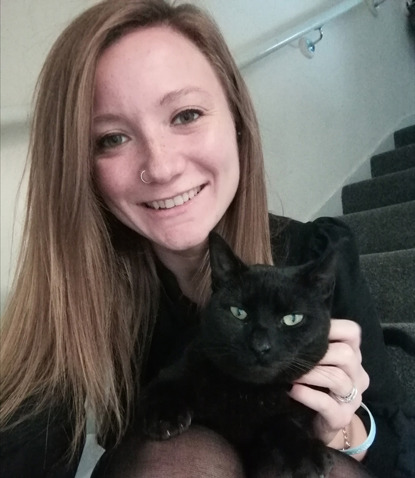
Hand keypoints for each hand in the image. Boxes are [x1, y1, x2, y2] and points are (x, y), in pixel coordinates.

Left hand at [287, 319, 369, 445]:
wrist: (320, 424)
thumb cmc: (316, 386)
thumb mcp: (318, 362)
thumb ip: (314, 345)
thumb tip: (292, 324)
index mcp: (353, 357)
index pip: (352, 332)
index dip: (332, 326)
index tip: (306, 329)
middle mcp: (357, 376)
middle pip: (346, 354)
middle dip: (319, 352)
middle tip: (295, 354)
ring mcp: (352, 398)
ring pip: (338, 378)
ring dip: (311, 373)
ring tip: (291, 372)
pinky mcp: (341, 417)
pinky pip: (327, 404)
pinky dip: (308, 395)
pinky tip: (293, 390)